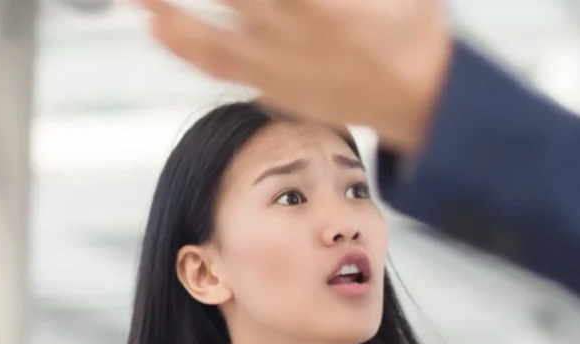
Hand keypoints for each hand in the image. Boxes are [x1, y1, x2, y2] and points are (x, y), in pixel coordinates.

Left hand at [138, 0, 452, 154]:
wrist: (422, 99)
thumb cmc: (409, 26)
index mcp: (326, 7)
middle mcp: (296, 34)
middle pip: (233, 0)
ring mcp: (281, 65)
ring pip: (211, 35)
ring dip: (168, 11)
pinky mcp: (275, 87)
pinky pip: (221, 67)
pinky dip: (184, 46)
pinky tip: (157, 25)